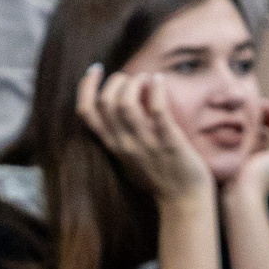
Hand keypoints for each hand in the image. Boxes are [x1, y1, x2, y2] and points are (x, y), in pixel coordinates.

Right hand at [76, 65, 214, 208]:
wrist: (183, 200)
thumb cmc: (158, 175)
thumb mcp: (128, 156)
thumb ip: (119, 133)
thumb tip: (119, 101)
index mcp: (112, 145)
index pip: (85, 112)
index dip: (86, 86)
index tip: (97, 69)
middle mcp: (123, 143)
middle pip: (105, 102)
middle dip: (118, 80)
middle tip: (135, 79)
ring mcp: (145, 143)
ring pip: (125, 104)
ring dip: (136, 82)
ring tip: (148, 80)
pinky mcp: (168, 142)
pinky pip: (157, 110)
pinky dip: (156, 89)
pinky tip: (160, 81)